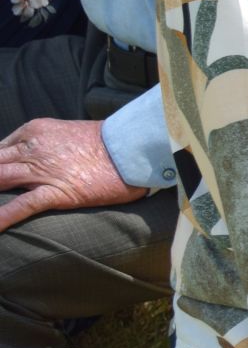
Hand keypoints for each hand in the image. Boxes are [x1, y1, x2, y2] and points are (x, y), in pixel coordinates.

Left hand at [0, 118, 144, 232]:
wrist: (133, 148)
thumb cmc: (105, 143)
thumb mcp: (65, 133)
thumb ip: (42, 145)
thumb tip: (27, 162)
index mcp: (34, 130)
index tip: (1, 174)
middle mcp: (32, 148)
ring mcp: (42, 170)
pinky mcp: (57, 192)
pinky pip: (22, 206)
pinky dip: (3, 217)